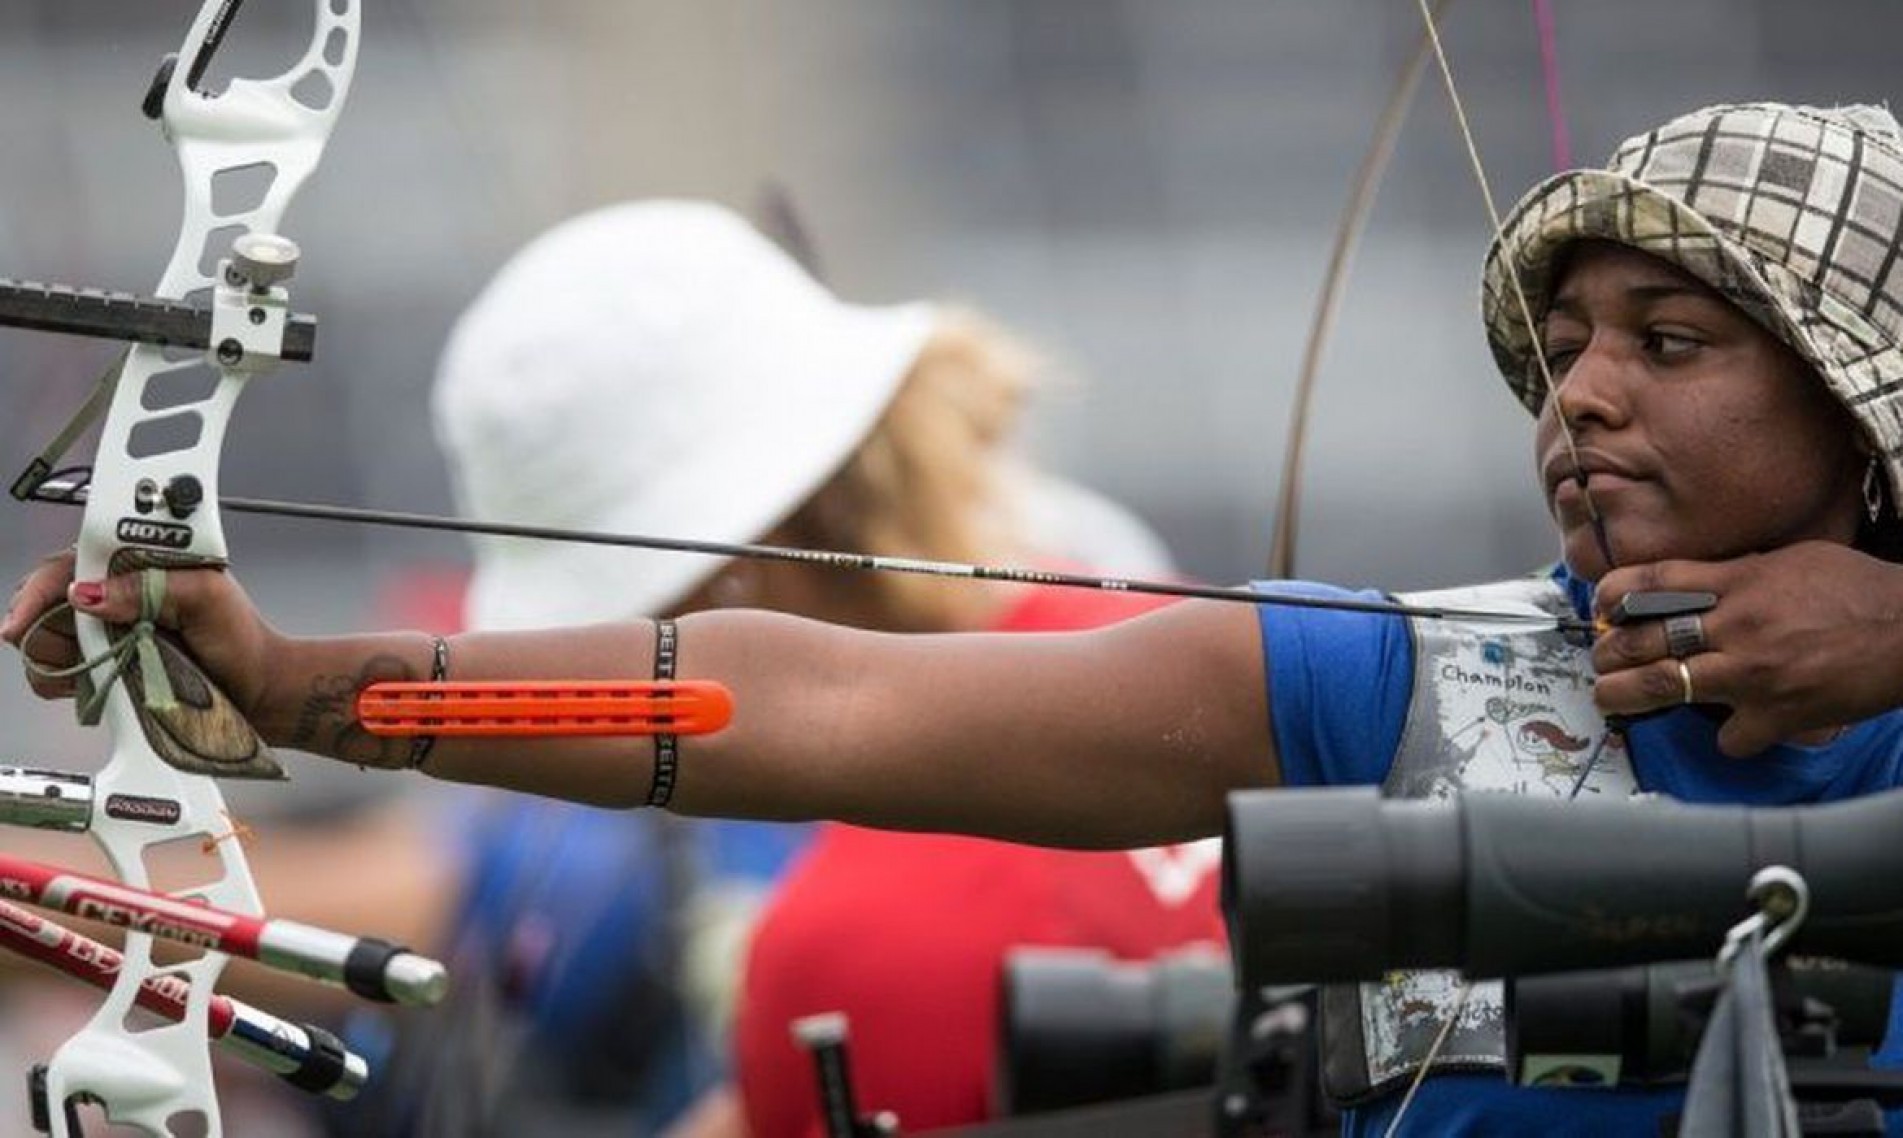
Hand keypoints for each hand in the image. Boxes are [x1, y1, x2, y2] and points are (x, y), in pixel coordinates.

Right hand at [2, 547, 280, 721]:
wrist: (256, 688)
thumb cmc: (240, 637)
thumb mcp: (205, 596)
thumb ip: (151, 586)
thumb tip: (91, 593)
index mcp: (130, 563)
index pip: (65, 566)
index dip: (38, 593)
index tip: (22, 623)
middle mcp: (108, 594)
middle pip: (42, 605)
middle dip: (52, 629)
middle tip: (93, 647)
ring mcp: (100, 631)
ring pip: (42, 643)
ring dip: (64, 659)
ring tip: (110, 664)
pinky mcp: (99, 665)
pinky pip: (55, 674)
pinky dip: (66, 682)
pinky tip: (102, 681)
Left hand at [1591, 542, 1902, 755]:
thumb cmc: (1857, 589)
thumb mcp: (1788, 561)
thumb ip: (1735, 574)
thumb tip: (1693, 583)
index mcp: (1736, 581)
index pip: (1649, 583)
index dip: (1610, 597)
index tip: (1600, 608)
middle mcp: (1735, 626)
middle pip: (1639, 641)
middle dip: (1608, 653)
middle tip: (1603, 660)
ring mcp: (1752, 674)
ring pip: (1659, 687)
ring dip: (1626, 695)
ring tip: (1614, 697)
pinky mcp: (1776, 715)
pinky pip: (1727, 737)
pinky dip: (1726, 736)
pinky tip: (1734, 728)